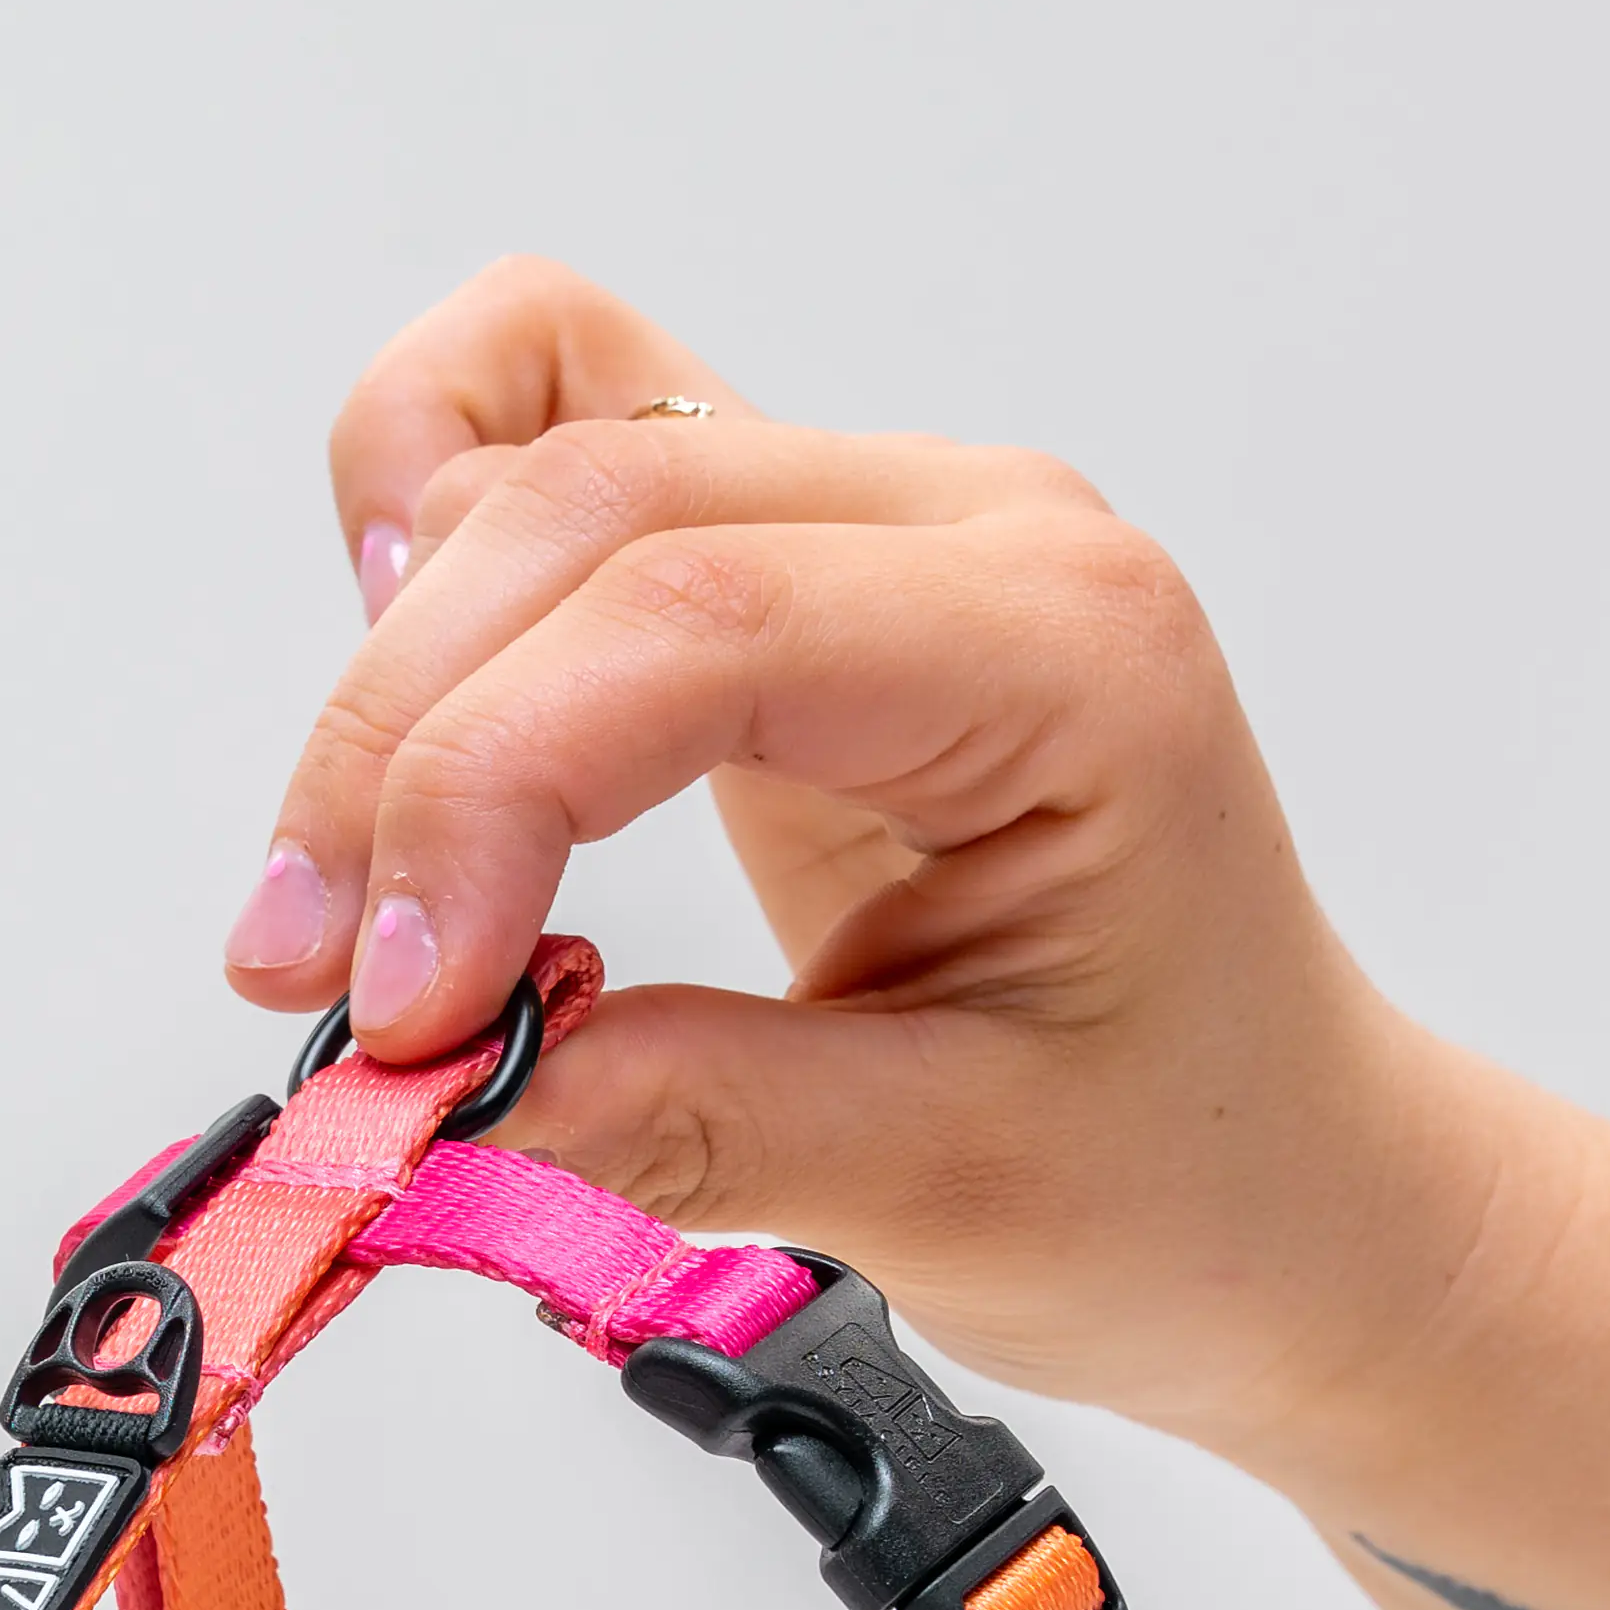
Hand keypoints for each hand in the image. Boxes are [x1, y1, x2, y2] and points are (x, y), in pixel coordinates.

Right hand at [220, 255, 1539, 1478]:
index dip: (489, 792)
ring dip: (394, 673)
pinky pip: (563, 414)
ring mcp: (876, 521)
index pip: (703, 616)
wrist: (1280, 1182)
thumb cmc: (1185, 1175)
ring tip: (359, 913)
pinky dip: (433, 510)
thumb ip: (690, 1127)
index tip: (396, 1016)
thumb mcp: (953, 1195)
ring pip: (541, 451)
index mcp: (1067, 656)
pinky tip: (400, 689)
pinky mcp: (786, 563)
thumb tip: (436, 1109)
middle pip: (586, 512)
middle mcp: (973, 534)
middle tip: (329, 1005)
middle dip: (401, 757)